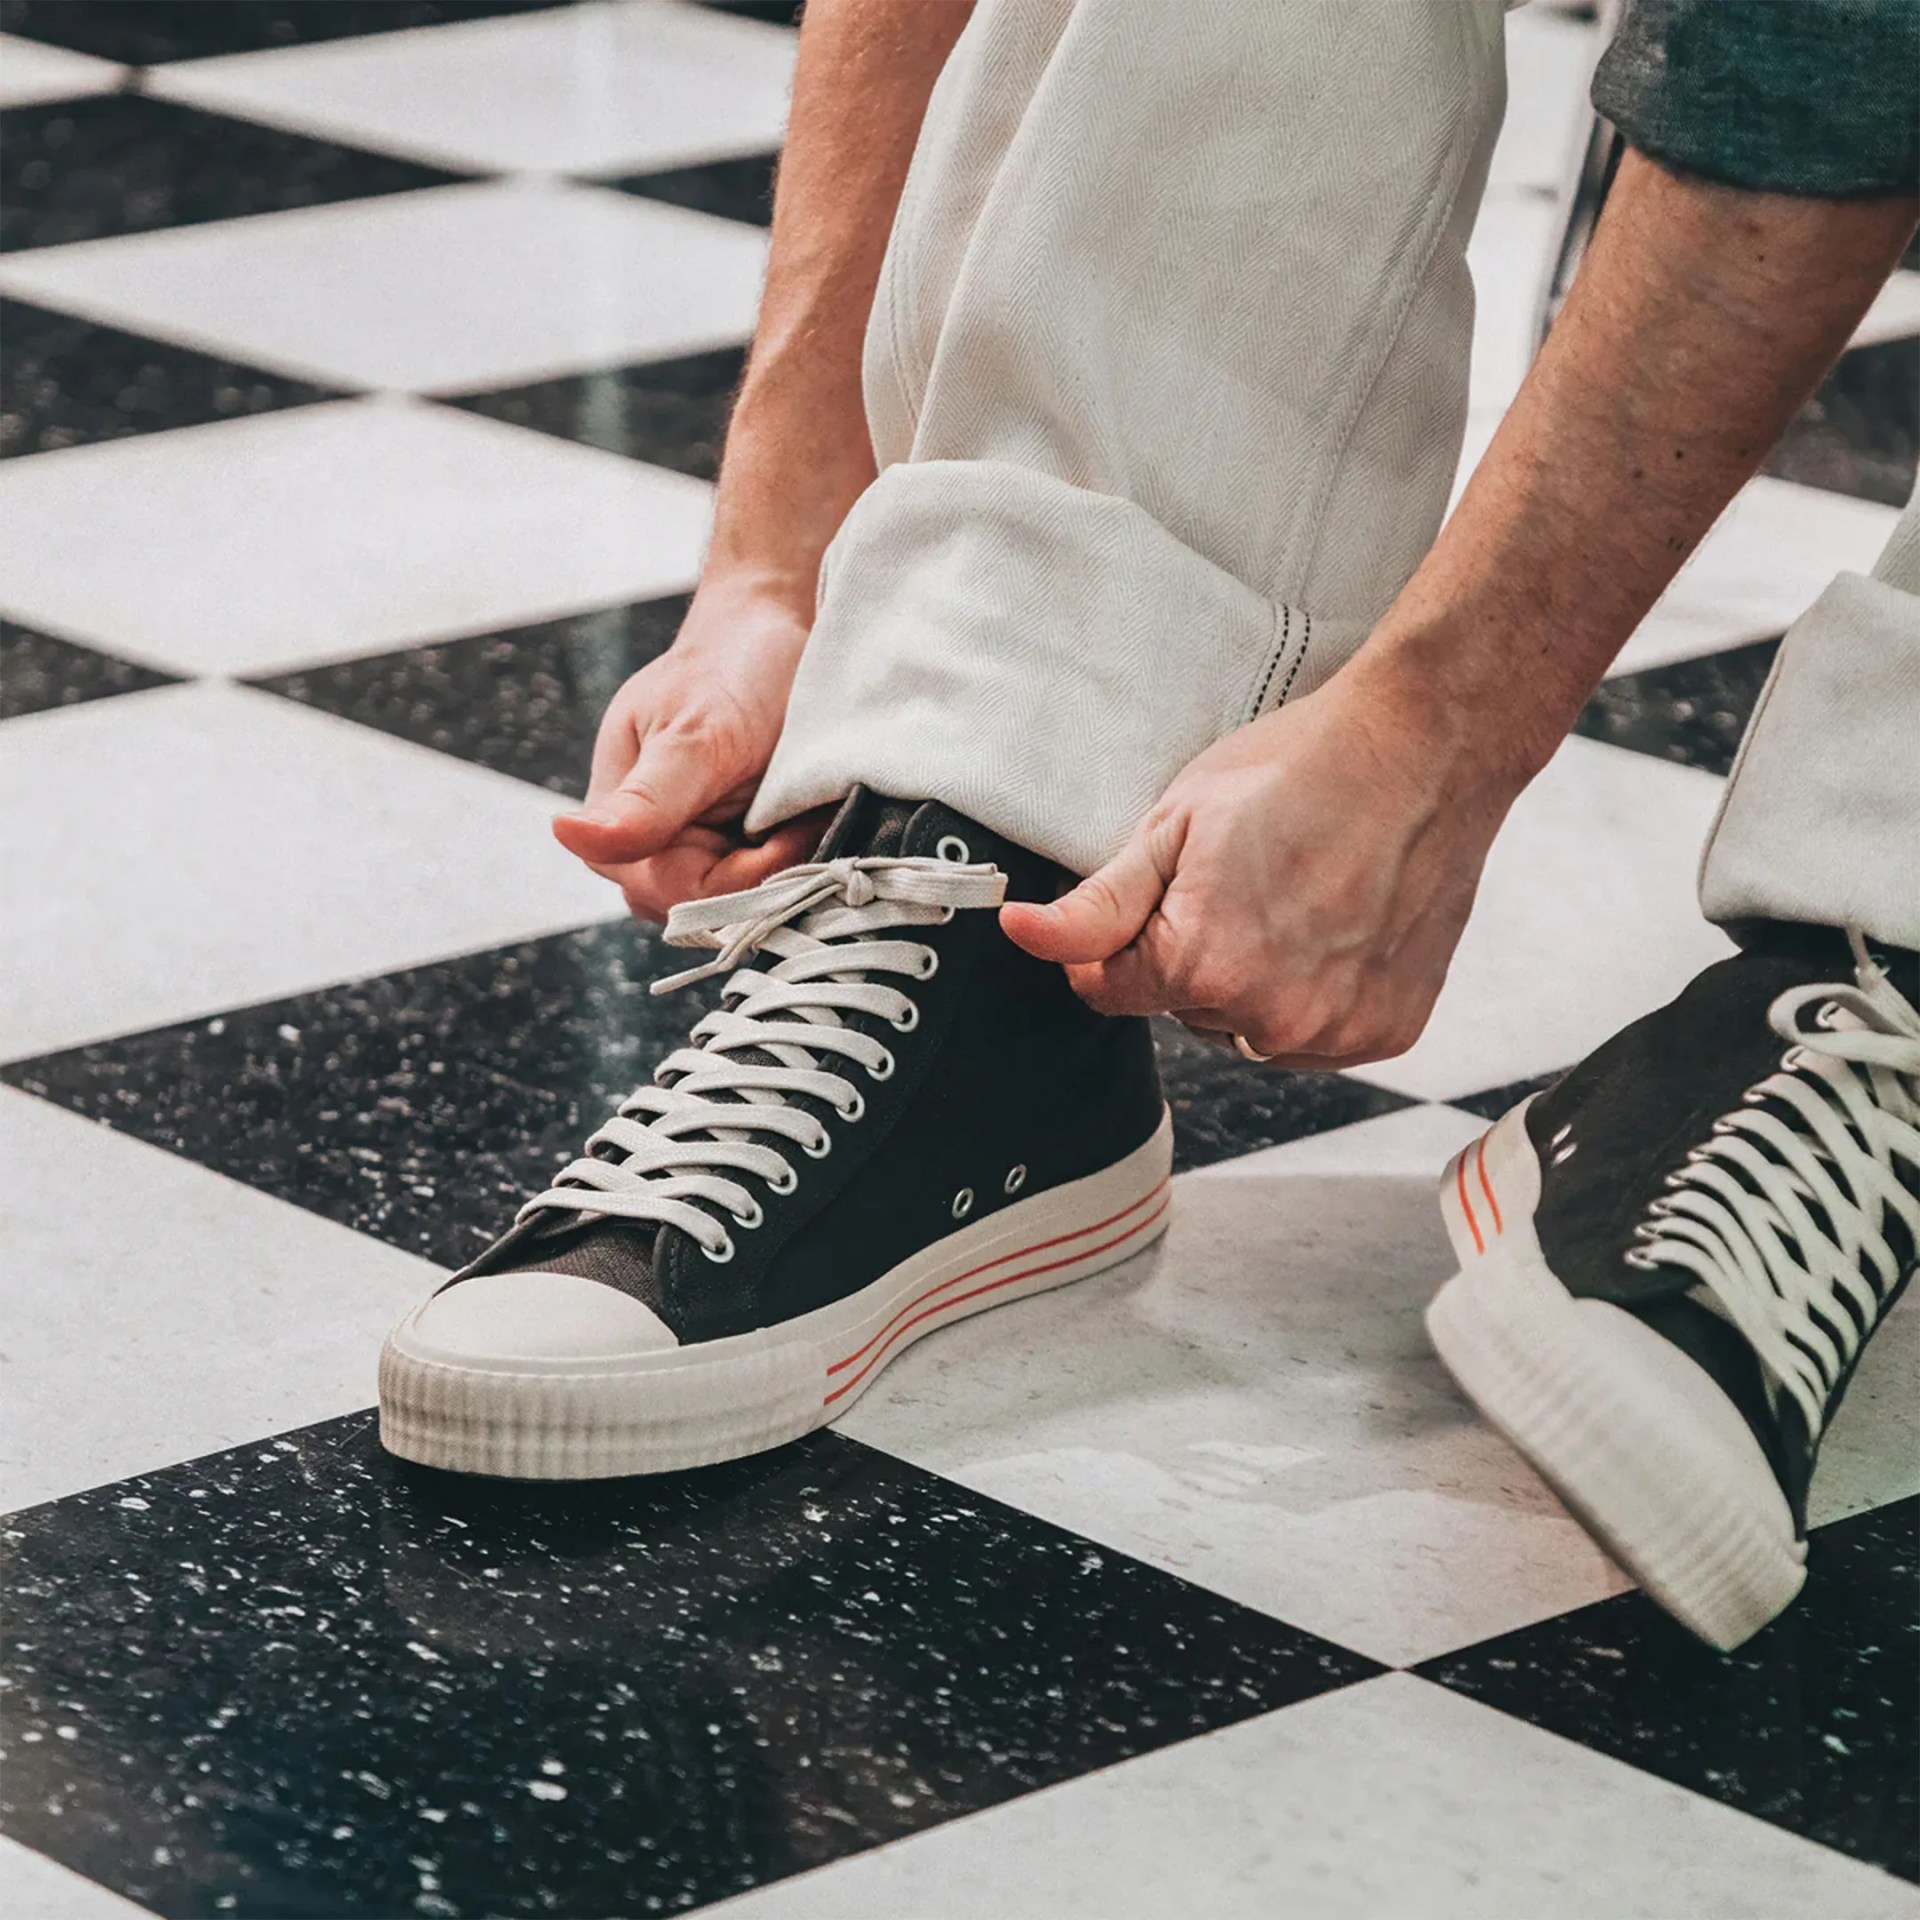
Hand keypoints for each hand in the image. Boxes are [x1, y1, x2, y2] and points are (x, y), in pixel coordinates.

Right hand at [552, 580, 823, 920]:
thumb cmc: (732, 667)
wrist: (779, 624)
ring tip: (800, 806)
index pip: (676, 896)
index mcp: (617, 821)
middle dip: (765, 873)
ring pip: (741, 900)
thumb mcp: (695, 735)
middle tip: (800, 811)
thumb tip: (568, 836)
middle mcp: (649, 845)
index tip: (787, 829)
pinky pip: (765, 880)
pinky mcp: (735, 843)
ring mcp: (694, 846)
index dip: (741, 878)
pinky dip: (796, 855)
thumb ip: (643, 800)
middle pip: (708, 908)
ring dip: (784, 865)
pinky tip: (806, 816)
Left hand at [999, 662, 1517, 1066]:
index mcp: (1206, 967)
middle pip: (1183, 1010)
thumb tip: (1022, 935)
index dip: (1116, 943)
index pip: (1111, 991)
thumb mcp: (1174, 824)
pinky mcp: (1388, 1031)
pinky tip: (1334, 926)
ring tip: (1293, 897)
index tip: (1150, 898)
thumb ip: (1095, 904)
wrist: (1425, 748)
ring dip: (1252, 982)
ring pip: (1248, 1027)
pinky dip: (1314, 992)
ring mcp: (1338, 1031)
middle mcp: (1273, 1018)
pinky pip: (1315, 1034)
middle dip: (1193, 955)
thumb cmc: (1302, 769)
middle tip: (1242, 878)